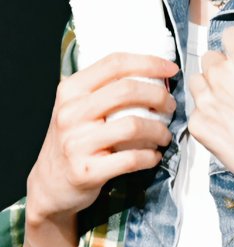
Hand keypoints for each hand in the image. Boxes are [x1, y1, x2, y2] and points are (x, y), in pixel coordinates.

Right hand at [27, 52, 177, 223]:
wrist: (50, 184)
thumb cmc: (73, 139)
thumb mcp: (77, 106)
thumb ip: (106, 89)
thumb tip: (154, 74)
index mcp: (70, 90)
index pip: (114, 63)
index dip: (148, 62)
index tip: (170, 69)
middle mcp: (70, 113)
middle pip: (127, 90)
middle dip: (158, 96)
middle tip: (170, 106)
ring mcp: (76, 143)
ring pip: (133, 125)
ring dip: (159, 129)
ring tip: (164, 135)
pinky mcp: (86, 172)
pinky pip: (130, 159)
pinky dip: (150, 156)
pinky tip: (154, 156)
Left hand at [188, 28, 233, 230]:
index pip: (229, 35)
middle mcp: (220, 74)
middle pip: (211, 57)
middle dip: (223, 65)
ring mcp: (206, 101)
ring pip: (198, 81)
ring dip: (210, 87)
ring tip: (228, 101)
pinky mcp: (198, 125)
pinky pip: (196, 111)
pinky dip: (208, 115)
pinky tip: (226, 124)